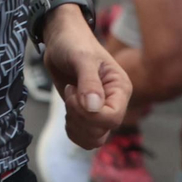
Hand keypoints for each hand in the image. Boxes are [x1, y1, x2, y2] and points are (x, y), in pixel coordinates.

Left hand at [42, 16, 130, 149]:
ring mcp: (101, 111)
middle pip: (102, 131)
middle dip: (79, 117)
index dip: (89, 114)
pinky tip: (68, 110)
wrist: (61, 41)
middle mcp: (114, 103)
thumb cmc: (74, 44)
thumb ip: (89, 81)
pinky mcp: (87, 116)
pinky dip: (73, 130)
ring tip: (70, 101)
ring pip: (94, 139)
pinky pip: (84, 137)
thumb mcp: (81, 58)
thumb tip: (93, 107)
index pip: (112, 118)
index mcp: (120, 89)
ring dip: (76, 126)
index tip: (74, 91)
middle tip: (70, 92)